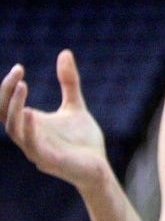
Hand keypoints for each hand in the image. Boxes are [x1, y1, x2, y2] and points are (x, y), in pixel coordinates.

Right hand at [1, 50, 110, 190]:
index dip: (8, 87)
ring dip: (15, 108)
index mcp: (30, 124)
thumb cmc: (83, 141)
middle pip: (4, 114)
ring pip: (14, 130)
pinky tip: (31, 113)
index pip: (7, 105)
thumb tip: (65, 52)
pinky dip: (28, 130)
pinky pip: (31, 146)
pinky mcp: (49, 161)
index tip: (19, 67)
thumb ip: (68, 82)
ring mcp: (35, 150)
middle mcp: (28, 136)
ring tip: (22, 86)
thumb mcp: (75, 106)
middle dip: (7, 93)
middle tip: (18, 73)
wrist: (99, 169)